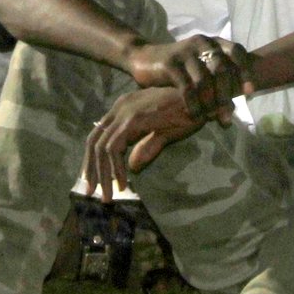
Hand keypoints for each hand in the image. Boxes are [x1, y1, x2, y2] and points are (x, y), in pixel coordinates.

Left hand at [84, 83, 209, 195]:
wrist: (203, 99)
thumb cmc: (187, 112)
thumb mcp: (163, 133)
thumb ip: (146, 147)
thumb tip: (133, 167)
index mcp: (123, 108)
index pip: (98, 135)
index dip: (92, 159)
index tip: (93, 180)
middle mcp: (120, 107)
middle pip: (93, 141)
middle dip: (91, 169)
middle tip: (91, 192)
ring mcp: (125, 112)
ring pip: (101, 147)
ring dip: (103, 174)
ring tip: (108, 195)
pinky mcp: (133, 120)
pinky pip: (115, 148)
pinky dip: (116, 168)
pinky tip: (123, 182)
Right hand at [126, 34, 254, 115]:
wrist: (144, 59)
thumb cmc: (179, 67)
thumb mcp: (201, 66)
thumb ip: (220, 76)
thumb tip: (242, 96)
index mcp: (213, 42)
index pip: (236, 51)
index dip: (245, 70)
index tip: (249, 91)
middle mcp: (201, 43)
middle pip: (222, 69)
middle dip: (226, 95)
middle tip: (227, 117)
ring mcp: (185, 52)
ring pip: (205, 81)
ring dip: (210, 104)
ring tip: (210, 119)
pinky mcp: (170, 64)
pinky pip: (187, 88)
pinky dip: (194, 105)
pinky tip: (194, 116)